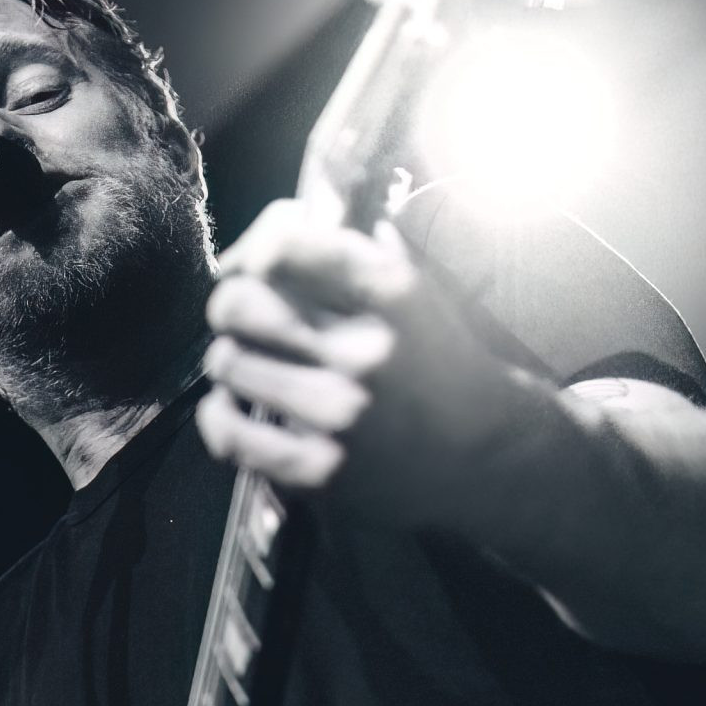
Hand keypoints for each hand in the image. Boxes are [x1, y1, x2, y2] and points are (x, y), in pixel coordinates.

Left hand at [195, 198, 518, 529]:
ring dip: (233, 364)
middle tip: (247, 325)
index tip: (256, 272)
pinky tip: (235, 411)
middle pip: (236, 304)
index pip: (280, 248)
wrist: (486, 454)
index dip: (254, 255)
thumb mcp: (410, 290)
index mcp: (391, 290)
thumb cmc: (436, 363)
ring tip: (255, 371)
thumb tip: (264, 233)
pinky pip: (228, 431)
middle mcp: (365, 349)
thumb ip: (343, 256)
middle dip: (235, 309)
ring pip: (226, 363)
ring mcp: (341, 414)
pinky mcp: (319, 472)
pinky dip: (219, 417)